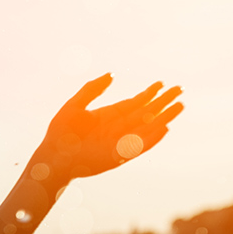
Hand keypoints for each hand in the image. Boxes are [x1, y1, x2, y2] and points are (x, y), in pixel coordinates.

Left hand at [33, 75, 182, 180]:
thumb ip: (92, 90)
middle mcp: (117, 128)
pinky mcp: (119, 156)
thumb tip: (111, 75)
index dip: (148, 94)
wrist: (52, 159)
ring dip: (163, 117)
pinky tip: (165, 128)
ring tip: (180, 106)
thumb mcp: (75, 106)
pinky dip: (153, 138)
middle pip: (145, 113)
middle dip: (162, 102)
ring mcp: (119, 142)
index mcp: (108, 116)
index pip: (134, 103)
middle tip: (179, 89)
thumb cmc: (59, 134)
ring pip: (147, 128)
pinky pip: (140, 146)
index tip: (161, 83)